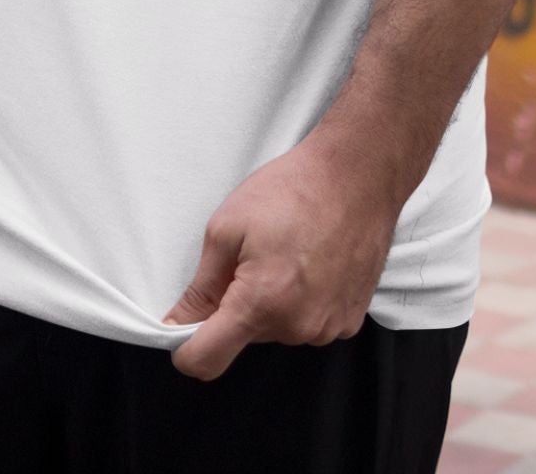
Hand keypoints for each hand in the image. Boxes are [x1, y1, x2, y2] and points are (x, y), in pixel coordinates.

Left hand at [161, 125, 404, 380]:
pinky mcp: (350, 321)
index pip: (207, 360)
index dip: (186, 349)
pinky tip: (312, 263)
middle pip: (244, 337)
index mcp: (260, 304)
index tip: (182, 327)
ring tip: (287, 252)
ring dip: (271, 302)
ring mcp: (328, 328)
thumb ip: (201, 286)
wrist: (357, 175)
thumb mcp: (226, 227)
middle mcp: (297, 327)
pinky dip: (301, 301)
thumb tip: (178, 322)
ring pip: (277, 329)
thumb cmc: (291, 190)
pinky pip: (308, 323)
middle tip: (251, 256)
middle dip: (236, 303)